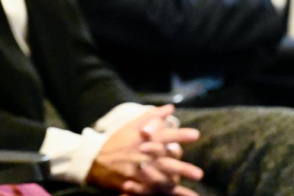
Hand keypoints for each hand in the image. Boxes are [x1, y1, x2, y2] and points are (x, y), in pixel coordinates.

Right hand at [88, 105, 202, 194]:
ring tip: (194, 194)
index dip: (179, 135)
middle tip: (199, 174)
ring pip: (160, 180)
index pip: (164, 136)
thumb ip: (152, 116)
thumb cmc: (116, 141)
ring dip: (176, 186)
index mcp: (144, 139)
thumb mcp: (131, 125)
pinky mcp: (135, 184)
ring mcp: (139, 171)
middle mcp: (143, 155)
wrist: (94, 160)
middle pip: (164, 162)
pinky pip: (154, 191)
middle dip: (182, 168)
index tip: (195, 135)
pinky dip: (167, 194)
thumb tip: (170, 108)